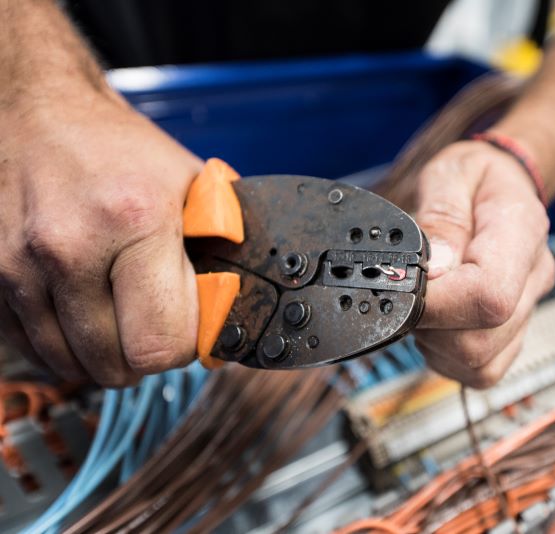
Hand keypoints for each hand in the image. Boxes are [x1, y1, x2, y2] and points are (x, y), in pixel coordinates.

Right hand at [0, 89, 200, 386]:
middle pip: (114, 364)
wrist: (37, 113)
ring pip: (69, 365)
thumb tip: (233, 309)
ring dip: (101, 354)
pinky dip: (61, 344)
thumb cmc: (120, 150)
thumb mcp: (192, 184)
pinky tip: (81, 313)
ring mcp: (18, 264)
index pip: (161, 343)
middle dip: (143, 355)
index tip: (188, 329)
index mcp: (134, 220)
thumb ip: (222, 246)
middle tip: (153, 324)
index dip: (183, 346)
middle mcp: (69, 247)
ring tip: (118, 316)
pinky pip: (30, 348)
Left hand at [414, 139, 554, 387]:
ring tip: (424, 302)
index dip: (438, 304)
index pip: (490, 295)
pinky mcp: (513, 334)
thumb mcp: (450, 174)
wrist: (500, 184)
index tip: (406, 288)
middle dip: (429, 326)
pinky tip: (437, 323)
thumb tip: (434, 271)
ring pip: (480, 363)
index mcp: (522, 231)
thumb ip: (442, 218)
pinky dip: (448, 357)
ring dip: (436, 343)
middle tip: (409, 290)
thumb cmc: (474, 177)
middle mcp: (533, 277)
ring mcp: (528, 310)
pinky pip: (481, 370)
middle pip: (481, 340)